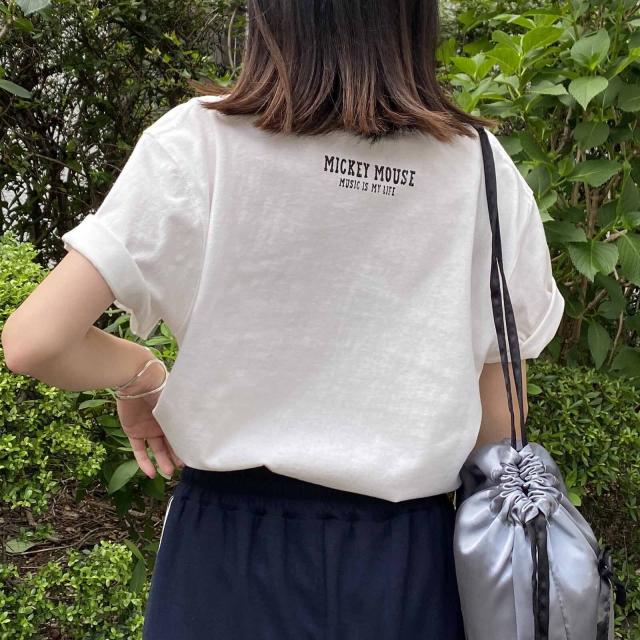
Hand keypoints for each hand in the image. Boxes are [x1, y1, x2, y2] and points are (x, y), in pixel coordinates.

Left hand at [116, 361, 183, 478]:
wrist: (139, 382)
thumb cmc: (162, 390)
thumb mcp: (178, 405)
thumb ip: (186, 420)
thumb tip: (203, 431)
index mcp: (175, 416)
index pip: (181, 434)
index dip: (186, 446)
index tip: (192, 457)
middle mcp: (162, 423)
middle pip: (170, 443)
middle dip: (176, 456)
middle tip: (181, 467)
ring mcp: (147, 428)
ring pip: (156, 449)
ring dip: (162, 461)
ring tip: (168, 472)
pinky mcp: (133, 431)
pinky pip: (139, 450)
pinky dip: (144, 462)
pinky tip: (151, 473)